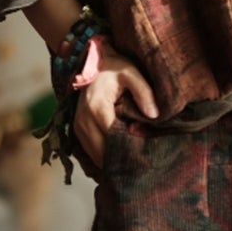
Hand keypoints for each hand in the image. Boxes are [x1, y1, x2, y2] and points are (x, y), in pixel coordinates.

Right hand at [72, 42, 158, 167]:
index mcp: (97, 107)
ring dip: (112, 163)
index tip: (145, 159)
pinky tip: (119, 160)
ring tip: (131, 167)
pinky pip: (91, 152)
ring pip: (96, 156)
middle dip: (121, 162)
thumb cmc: (114, 67)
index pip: (114, 139)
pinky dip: (104, 157)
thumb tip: (154, 116)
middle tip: (141, 169)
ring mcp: (78, 127)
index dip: (130, 151)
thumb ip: (144, 92)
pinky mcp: (77, 130)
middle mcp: (83, 120)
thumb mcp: (132, 72)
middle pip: (103, 153)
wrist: (92, 60)